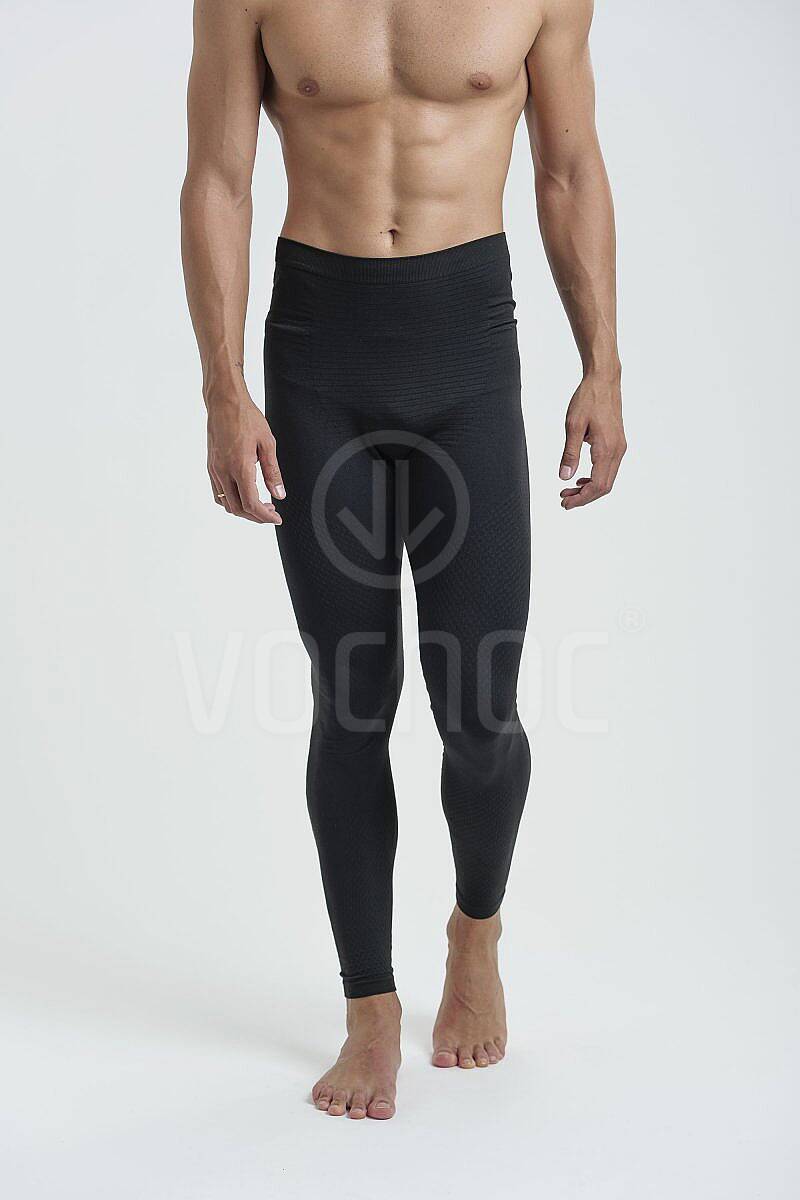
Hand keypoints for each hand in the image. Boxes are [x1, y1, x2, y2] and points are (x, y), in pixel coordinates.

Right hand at [206, 394, 284, 523]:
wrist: (224, 402)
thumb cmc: (246, 417)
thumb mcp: (268, 444)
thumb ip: (273, 472)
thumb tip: (279, 494)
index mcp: (239, 467)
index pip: (251, 504)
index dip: (265, 516)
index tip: (276, 518)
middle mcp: (223, 471)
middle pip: (238, 509)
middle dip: (256, 516)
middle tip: (271, 512)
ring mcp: (214, 470)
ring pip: (226, 504)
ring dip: (243, 510)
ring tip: (260, 504)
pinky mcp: (211, 466)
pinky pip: (218, 493)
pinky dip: (231, 501)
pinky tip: (244, 494)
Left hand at [558, 374, 625, 509]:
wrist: (604, 380)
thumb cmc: (588, 398)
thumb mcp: (573, 426)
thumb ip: (570, 453)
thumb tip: (565, 477)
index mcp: (606, 449)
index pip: (597, 485)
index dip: (581, 499)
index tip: (565, 503)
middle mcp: (617, 450)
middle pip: (604, 487)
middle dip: (584, 497)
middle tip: (564, 500)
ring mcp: (620, 447)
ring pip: (607, 479)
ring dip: (589, 489)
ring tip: (569, 491)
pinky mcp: (618, 443)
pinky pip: (609, 468)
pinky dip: (595, 478)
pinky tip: (581, 478)